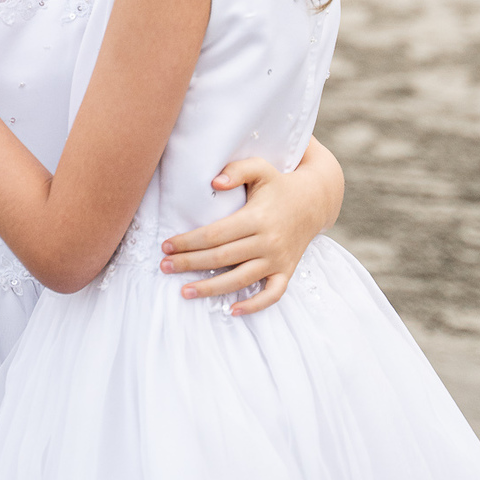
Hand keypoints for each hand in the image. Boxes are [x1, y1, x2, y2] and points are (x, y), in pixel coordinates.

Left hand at [160, 138, 343, 315]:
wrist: (315, 201)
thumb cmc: (279, 184)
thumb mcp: (261, 168)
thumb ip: (237, 170)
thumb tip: (213, 182)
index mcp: (257, 217)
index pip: (215, 234)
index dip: (189, 241)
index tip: (167, 245)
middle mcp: (268, 241)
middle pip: (222, 258)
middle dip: (190, 264)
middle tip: (164, 266)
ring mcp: (278, 259)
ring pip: (241, 280)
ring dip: (211, 289)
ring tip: (184, 291)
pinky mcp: (287, 271)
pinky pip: (272, 295)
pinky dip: (254, 306)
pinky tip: (232, 310)